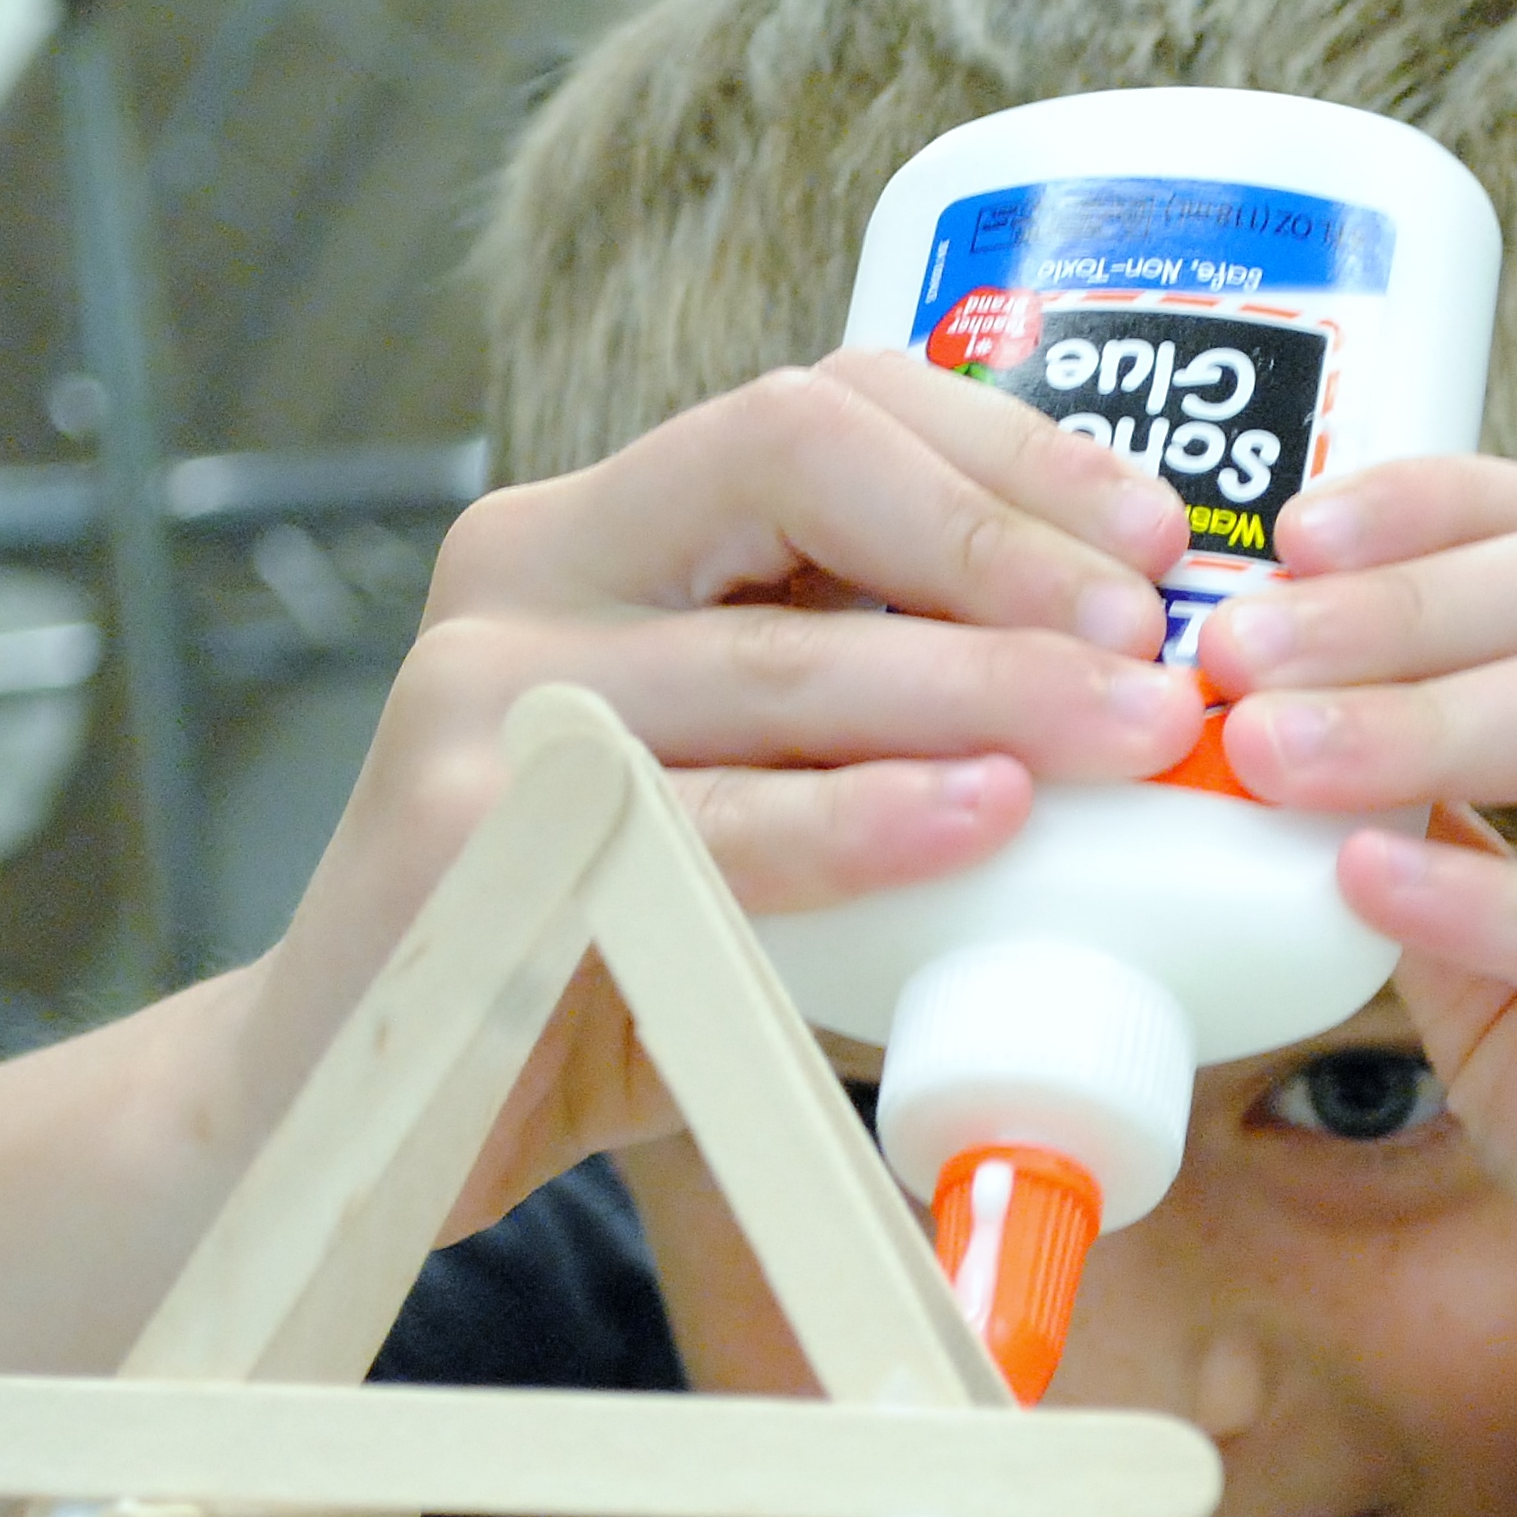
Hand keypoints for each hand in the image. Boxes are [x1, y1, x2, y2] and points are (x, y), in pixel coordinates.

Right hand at [248, 350, 1207, 1225]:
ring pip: (775, 654)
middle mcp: (533, 567)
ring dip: (979, 688)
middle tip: (1159, 647)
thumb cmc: (599, 954)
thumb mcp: (754, 803)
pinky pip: (705, 818)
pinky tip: (977, 823)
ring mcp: (485, 691)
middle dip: (1006, 547)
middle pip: (796, 462)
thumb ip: (887, 740)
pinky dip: (858, 821)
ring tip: (1126, 735)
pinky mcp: (466, 834)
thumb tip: (1142, 734)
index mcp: (610, 529)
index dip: (1007, 453)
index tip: (1161, 541)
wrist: (355, 1110)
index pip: (826, 407)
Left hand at [1197, 459, 1516, 1457]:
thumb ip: (1431, 842)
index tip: (1268, 552)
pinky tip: (1375, 884)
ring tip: (1275, 752)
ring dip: (1429, 719)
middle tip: (1233, 656)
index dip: (1426, 522)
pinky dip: (1504, 898)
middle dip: (1398, 611)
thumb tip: (1275, 736)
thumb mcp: (1515, 966)